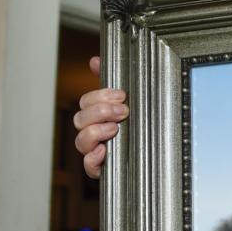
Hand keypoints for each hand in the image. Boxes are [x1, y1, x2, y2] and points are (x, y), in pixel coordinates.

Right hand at [72, 56, 127, 178]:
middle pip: (80, 119)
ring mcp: (95, 151)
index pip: (86, 102)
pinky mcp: (101, 169)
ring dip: (96, 132)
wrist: (152, 158)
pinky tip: (104, 151)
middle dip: (100, 111)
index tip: (121, 95)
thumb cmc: (136, 129)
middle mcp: (93, 133)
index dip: (99, 96)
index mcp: (97, 116)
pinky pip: (89, 166)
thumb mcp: (126, 103)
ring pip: (80, 141)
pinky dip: (93, 158)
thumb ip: (111, 82)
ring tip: (115, 129)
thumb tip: (95, 61)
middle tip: (122, 111)